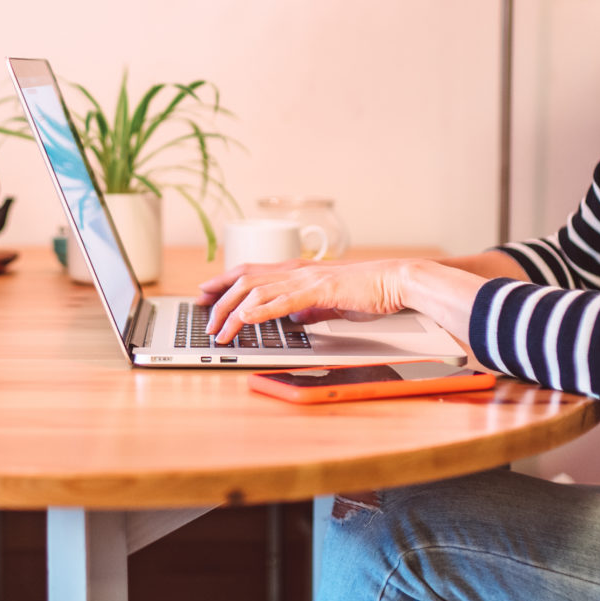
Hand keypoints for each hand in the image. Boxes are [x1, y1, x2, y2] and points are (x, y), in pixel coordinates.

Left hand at [204, 259, 409, 343]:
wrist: (396, 281)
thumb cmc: (368, 291)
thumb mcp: (329, 302)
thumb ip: (308, 308)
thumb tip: (292, 319)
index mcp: (298, 272)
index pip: (251, 272)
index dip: (223, 281)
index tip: (203, 292)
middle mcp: (297, 271)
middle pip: (245, 279)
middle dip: (219, 298)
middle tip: (203, 316)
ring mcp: (306, 279)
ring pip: (257, 290)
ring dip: (233, 311)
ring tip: (219, 329)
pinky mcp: (319, 291)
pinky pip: (283, 301)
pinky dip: (260, 310)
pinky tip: (245, 319)